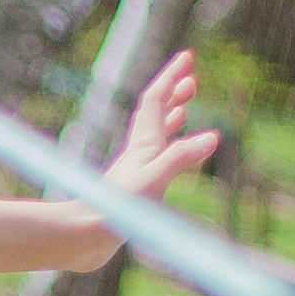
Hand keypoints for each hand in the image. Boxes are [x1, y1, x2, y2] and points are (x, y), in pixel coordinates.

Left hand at [74, 48, 220, 267]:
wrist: (80, 240)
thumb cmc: (113, 212)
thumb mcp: (153, 182)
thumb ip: (180, 158)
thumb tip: (214, 136)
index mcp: (143, 146)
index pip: (156, 100)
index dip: (171, 76)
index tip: (187, 55)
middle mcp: (137, 155)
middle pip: (155, 114)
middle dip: (173, 93)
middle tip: (191, 78)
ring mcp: (134, 173)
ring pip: (154, 138)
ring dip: (170, 120)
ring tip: (183, 110)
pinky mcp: (132, 192)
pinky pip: (153, 163)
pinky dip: (165, 153)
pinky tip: (166, 163)